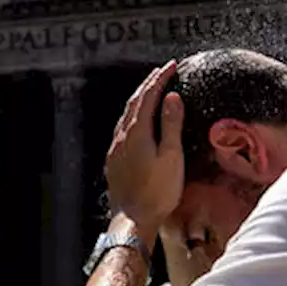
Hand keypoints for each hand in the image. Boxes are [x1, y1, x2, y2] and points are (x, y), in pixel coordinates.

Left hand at [104, 61, 184, 233]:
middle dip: (148, 85)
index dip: (160, 79)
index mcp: (137, 132)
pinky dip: (132, 116)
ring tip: (150, 91)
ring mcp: (115, 149)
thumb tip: (171, 98)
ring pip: (125, 115)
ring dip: (138, 99)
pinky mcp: (114, 160)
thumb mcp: (171, 156)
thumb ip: (171, 125)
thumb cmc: (157, 191)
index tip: (172, 66)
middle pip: (134, 102)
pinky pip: (122, 129)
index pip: (149, 96)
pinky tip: (136, 122)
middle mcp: (122, 137)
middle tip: (161, 73)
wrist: (133, 219)